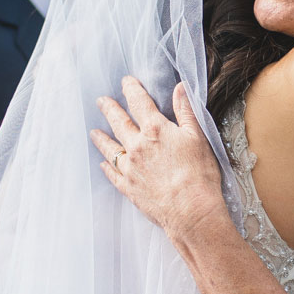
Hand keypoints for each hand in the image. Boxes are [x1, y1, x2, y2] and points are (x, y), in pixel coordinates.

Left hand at [93, 79, 227, 243]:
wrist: (191, 211)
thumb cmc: (199, 175)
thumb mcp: (198, 137)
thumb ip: (186, 111)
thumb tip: (180, 88)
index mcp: (155, 130)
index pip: (139, 102)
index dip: (132, 89)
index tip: (126, 82)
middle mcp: (137, 146)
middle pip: (119, 122)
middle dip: (109, 109)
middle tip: (101, 101)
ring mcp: (130, 168)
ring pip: (110, 148)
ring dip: (101, 138)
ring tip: (94, 132)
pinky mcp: (128, 188)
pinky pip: (112, 174)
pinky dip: (107, 167)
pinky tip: (103, 164)